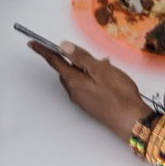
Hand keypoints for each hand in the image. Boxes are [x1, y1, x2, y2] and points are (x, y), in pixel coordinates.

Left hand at [28, 40, 148, 137]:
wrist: (132, 122)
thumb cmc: (119, 95)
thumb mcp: (100, 70)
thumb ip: (81, 57)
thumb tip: (63, 46)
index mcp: (74, 81)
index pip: (54, 62)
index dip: (44, 51)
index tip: (32, 44)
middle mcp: (75, 92)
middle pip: (65, 70)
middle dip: (70, 59)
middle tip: (81, 51)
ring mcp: (83, 100)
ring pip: (77, 78)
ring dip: (84, 68)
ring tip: (102, 62)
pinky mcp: (91, 105)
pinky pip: (85, 86)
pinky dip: (90, 76)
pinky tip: (106, 74)